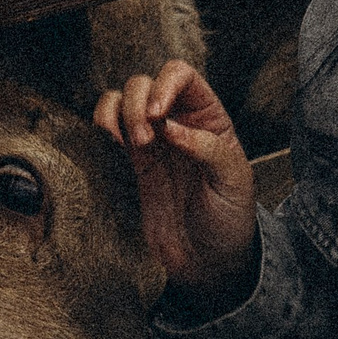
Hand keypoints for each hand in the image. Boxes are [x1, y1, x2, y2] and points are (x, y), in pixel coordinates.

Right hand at [93, 60, 257, 296]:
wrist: (206, 262)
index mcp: (210, 118)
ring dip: (118, 112)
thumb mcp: (234, 182)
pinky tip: (112, 142)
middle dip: (138, 104)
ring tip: (130, 144)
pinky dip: (103, 123)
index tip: (157, 114)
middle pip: (146, 82)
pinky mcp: (131, 161)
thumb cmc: (229, 221)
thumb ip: (207, 148)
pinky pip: (109, 126)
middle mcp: (179, 121)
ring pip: (122, 98)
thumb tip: (171, 126)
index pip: (183, 76)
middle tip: (145, 141)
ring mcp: (152, 140)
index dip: (165, 85)